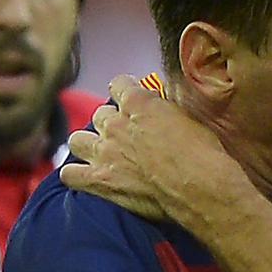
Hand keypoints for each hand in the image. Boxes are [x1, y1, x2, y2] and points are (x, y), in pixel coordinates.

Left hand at [61, 76, 245, 223]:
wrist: (199, 187)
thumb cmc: (202, 153)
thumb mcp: (188, 119)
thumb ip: (165, 110)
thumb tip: (160, 109)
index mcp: (139, 103)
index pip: (119, 84)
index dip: (127, 91)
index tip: (134, 100)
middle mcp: (115, 124)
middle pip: (100, 115)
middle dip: (111, 123)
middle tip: (127, 136)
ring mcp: (103, 153)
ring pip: (77, 140)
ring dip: (88, 145)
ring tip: (102, 154)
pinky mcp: (98, 180)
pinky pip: (68, 175)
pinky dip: (76, 175)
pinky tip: (88, 177)